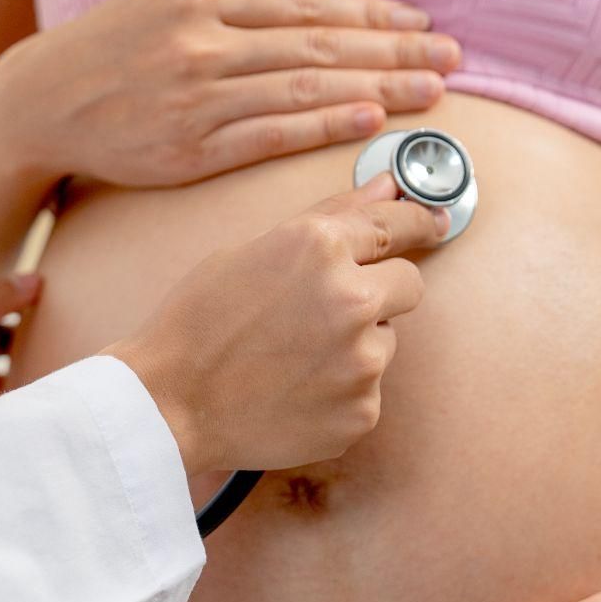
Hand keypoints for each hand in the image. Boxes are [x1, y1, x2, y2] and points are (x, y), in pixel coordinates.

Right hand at [0, 0, 461, 187]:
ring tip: (433, 90)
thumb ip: (234, 7)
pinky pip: (269, 135)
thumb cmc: (109, 52)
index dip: (371, 14)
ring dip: (377, 88)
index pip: (306, 4)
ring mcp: (196, 97)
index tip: (421, 22)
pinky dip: (324, 126)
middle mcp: (203, 41)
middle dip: (394, 50)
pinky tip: (370, 120)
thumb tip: (316, 17)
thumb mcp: (164, 2)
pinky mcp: (188, 150)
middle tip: (453, 56)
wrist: (38, 104)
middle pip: (319, 44)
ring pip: (305, 89)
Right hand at [105, 175, 446, 477]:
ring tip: (290, 359)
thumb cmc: (198, 323)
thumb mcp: (253, 249)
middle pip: (409, 285)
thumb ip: (331, 216)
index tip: (432, 224)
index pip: (397, 225)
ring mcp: (361, 362)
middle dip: (379, 290)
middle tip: (325, 310)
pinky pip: (367, 391)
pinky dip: (339, 391)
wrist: (168, 404)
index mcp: (320, 246)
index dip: (417, 223)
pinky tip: (292, 391)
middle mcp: (351, 299)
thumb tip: (388, 188)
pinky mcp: (362, 412)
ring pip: (383, 341)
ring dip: (353, 345)